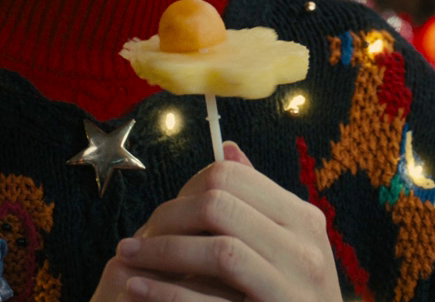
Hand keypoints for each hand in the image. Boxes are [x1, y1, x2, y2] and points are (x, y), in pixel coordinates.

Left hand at [115, 141, 339, 301]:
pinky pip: (209, 300)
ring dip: (162, 251)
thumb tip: (226, 149)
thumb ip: (258, 201)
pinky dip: (165, 291)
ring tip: (129, 257)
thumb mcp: (289, 244)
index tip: (164, 213)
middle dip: (168, 218)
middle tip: (138, 237)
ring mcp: (292, 287)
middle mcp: (304, 249)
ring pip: (218, 250)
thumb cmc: (294, 296)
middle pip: (220, 206)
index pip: (232, 177)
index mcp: (304, 219)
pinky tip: (138, 288)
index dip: (186, 188)